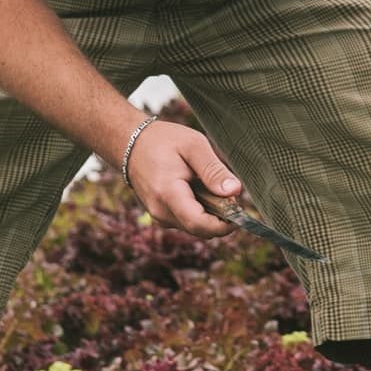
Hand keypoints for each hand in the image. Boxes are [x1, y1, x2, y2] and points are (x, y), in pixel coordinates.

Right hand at [124, 115, 246, 234]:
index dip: (224, 225)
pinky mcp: (160, 216)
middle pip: (200, 229)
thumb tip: (235, 191)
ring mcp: (158, 216)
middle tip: (228, 191)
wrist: (131, 143)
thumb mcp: (194, 145)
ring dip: (209, 213)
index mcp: (168, 194)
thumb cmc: (163, 141)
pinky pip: (186, 221)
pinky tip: (197, 189)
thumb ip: (214, 170)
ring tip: (209, 185)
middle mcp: (160, 211)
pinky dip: (198, 211)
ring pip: (195, 227)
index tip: (240, 212)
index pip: (199, 224)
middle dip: (220, 217)